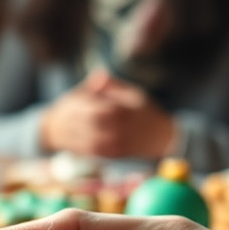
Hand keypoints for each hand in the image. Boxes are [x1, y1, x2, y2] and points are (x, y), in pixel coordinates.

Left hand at [40, 69, 175, 157]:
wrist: (161, 137)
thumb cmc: (145, 111)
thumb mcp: (132, 92)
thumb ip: (112, 85)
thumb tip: (97, 75)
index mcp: (121, 109)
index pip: (92, 105)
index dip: (81, 102)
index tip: (75, 98)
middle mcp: (118, 127)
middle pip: (87, 122)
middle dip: (74, 116)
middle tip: (67, 112)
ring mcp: (115, 143)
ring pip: (86, 138)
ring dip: (74, 131)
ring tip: (69, 124)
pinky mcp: (112, 154)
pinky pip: (91, 150)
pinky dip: (80, 144)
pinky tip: (75, 136)